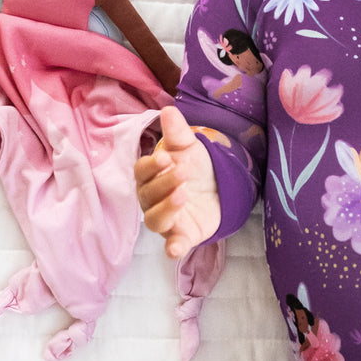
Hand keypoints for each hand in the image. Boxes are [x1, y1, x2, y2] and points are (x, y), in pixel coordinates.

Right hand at [135, 105, 220, 258]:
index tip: (166, 158)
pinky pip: (173, 245)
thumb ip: (178, 133)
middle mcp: (152, 200)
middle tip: (183, 172)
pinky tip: (175, 250)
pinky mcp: (183, 236)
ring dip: (166, 209)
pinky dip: (173, 248)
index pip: (142, 172)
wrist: (219, 189)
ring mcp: (167, 220)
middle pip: (148, 195)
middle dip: (164, 184)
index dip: (151, 166)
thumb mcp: (190, 149)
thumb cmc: (196, 168)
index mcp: (150, 177)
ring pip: (154, 220)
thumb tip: (169, 110)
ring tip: (183, 195)